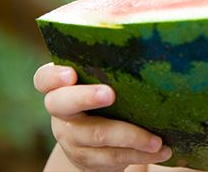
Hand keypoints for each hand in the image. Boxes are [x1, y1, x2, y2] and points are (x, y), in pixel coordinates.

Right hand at [33, 62, 171, 171]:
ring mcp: (72, 137)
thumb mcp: (100, 81)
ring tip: (157, 140)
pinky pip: (114, 157)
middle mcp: (61, 112)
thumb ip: (110, 67)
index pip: (45, 78)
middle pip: (63, 104)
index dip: (53, 76)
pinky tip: (162, 150)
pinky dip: (140, 153)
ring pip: (98, 135)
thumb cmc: (104, 95)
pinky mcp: (88, 159)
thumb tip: (146, 49)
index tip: (70, 74)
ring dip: (132, 137)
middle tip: (110, 94)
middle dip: (86, 97)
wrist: (94, 142)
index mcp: (60, 86)